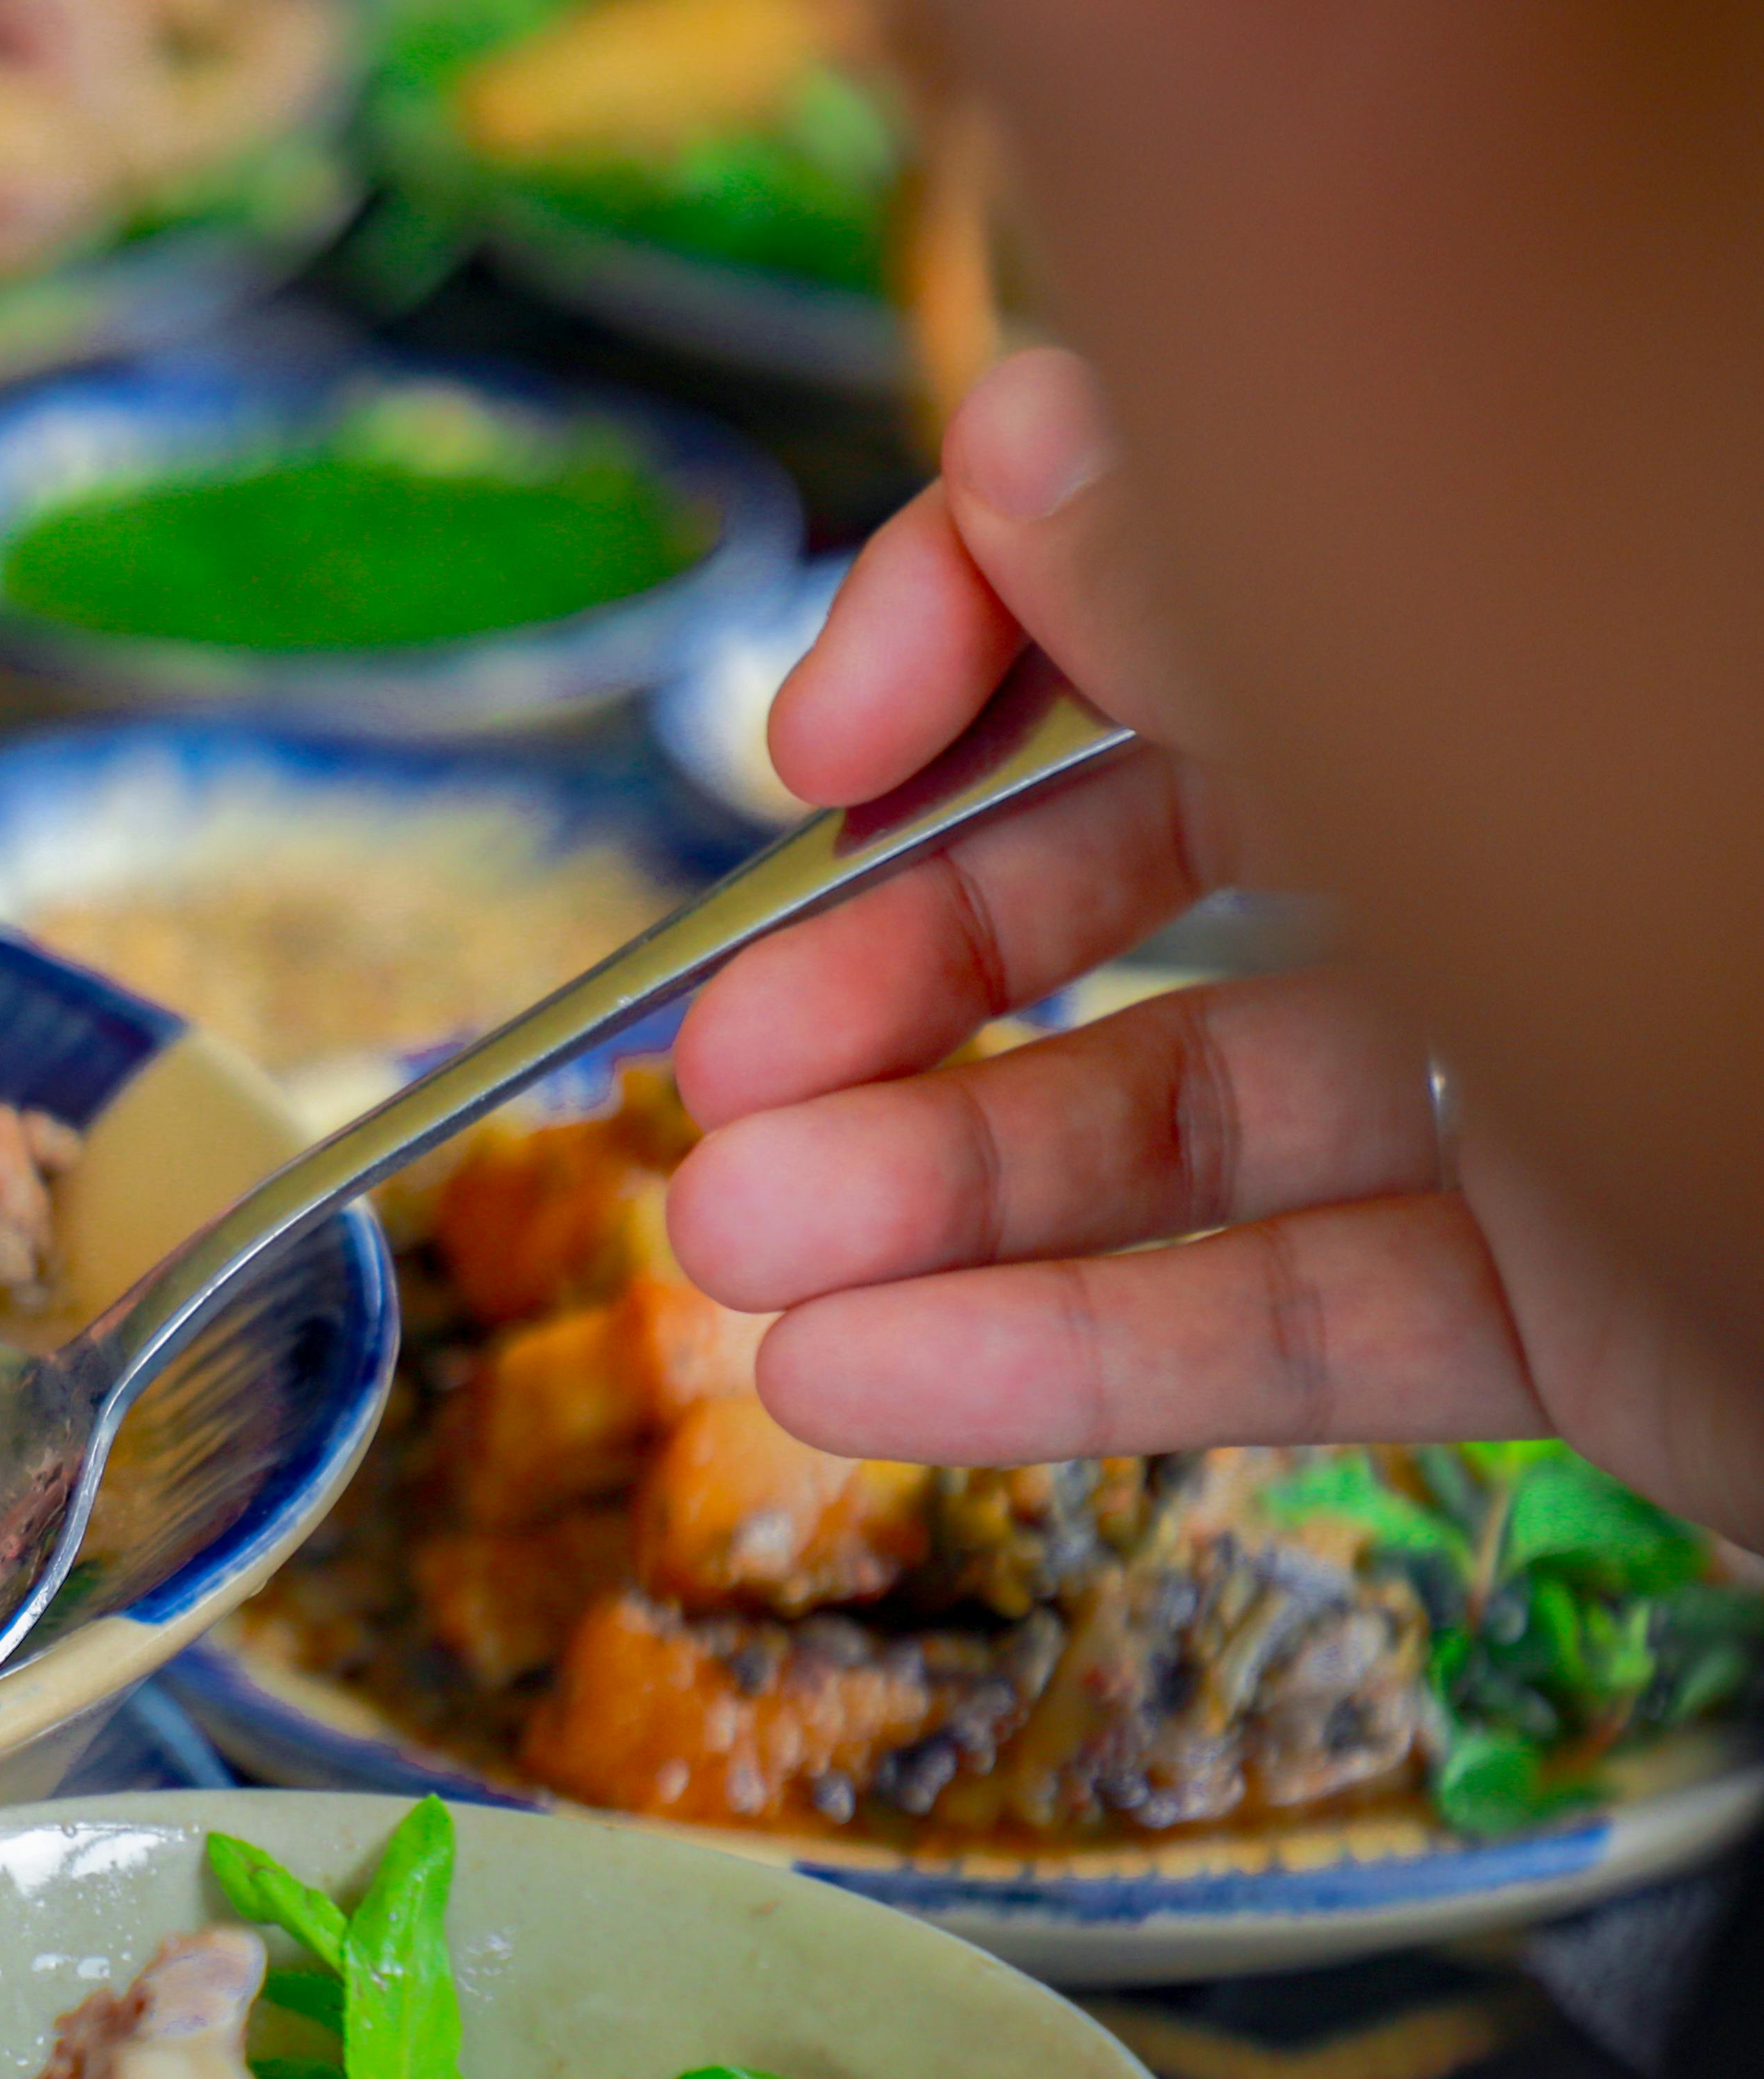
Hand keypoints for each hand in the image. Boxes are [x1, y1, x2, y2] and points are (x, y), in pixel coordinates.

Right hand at [662, 347, 1763, 1537]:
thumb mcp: (1473, 699)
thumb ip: (1236, 580)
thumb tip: (1035, 448)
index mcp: (1572, 572)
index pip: (1210, 544)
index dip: (968, 631)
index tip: (821, 745)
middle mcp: (1586, 782)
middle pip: (1169, 851)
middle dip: (898, 969)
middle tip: (713, 1072)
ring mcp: (1597, 1044)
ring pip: (1211, 1101)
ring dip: (934, 1192)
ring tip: (730, 1270)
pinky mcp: (1610, 1282)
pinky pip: (1314, 1300)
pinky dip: (1080, 1355)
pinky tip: (867, 1386)